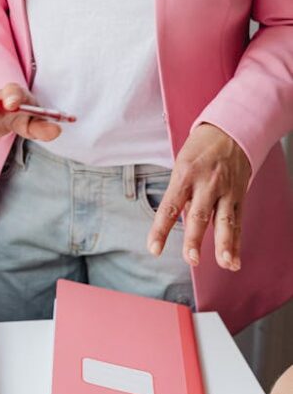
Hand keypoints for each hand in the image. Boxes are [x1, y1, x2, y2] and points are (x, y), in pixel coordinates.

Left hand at [147, 123, 251, 271]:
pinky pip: (237, 222)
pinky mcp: (239, 195)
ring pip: (224, 220)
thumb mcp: (182, 165)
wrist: (229, 131)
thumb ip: (180, 195)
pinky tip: (234, 260)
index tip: (154, 249)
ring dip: (224, 244)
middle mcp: (205, 184)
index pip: (169, 207)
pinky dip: (236, 242)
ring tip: (224, 263)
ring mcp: (225, 190)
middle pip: (198, 215)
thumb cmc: (199, 149)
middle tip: (191, 259)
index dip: (160, 230)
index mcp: (184, 175)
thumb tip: (176, 223)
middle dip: (194, 239)